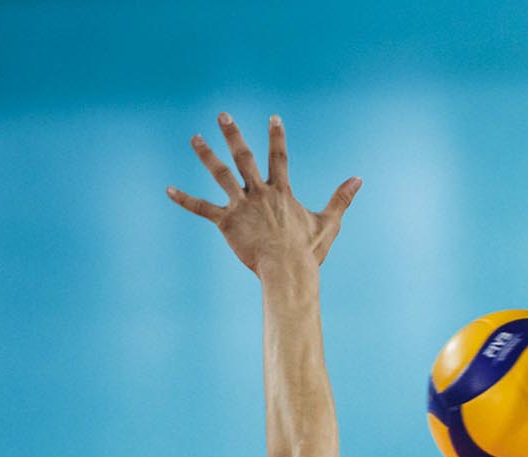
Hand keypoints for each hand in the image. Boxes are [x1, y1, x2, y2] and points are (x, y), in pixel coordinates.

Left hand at [167, 114, 359, 275]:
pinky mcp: (227, 222)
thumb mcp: (329, 223)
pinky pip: (202, 208)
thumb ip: (342, 198)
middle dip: (232, 134)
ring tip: (195, 138)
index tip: (273, 118)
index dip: (277, 136)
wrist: (288, 270)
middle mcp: (260, 193)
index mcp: (282, 192)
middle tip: (222, 115)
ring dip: (206, 155)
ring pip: (220, 174)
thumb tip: (359, 179)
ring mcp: (241, 206)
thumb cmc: (309, 251)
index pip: (280, 157)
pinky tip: (168, 189)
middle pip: (244, 157)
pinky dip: (184, 199)